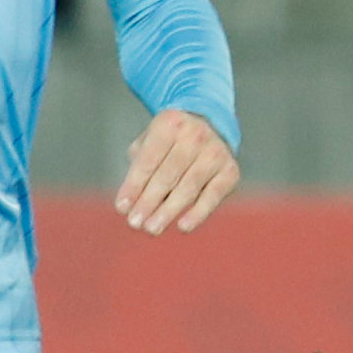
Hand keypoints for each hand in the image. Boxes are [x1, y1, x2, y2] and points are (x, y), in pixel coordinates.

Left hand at [118, 109, 238, 234]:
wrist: (210, 128)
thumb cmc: (170, 143)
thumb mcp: (150, 142)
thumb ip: (138, 167)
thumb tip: (129, 204)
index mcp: (170, 123)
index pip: (148, 160)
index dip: (133, 186)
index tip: (122, 208)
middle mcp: (195, 134)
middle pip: (167, 175)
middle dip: (148, 201)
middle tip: (135, 223)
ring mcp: (215, 151)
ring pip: (188, 187)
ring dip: (168, 211)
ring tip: (152, 229)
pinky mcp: (230, 170)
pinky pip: (213, 196)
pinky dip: (198, 213)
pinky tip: (183, 227)